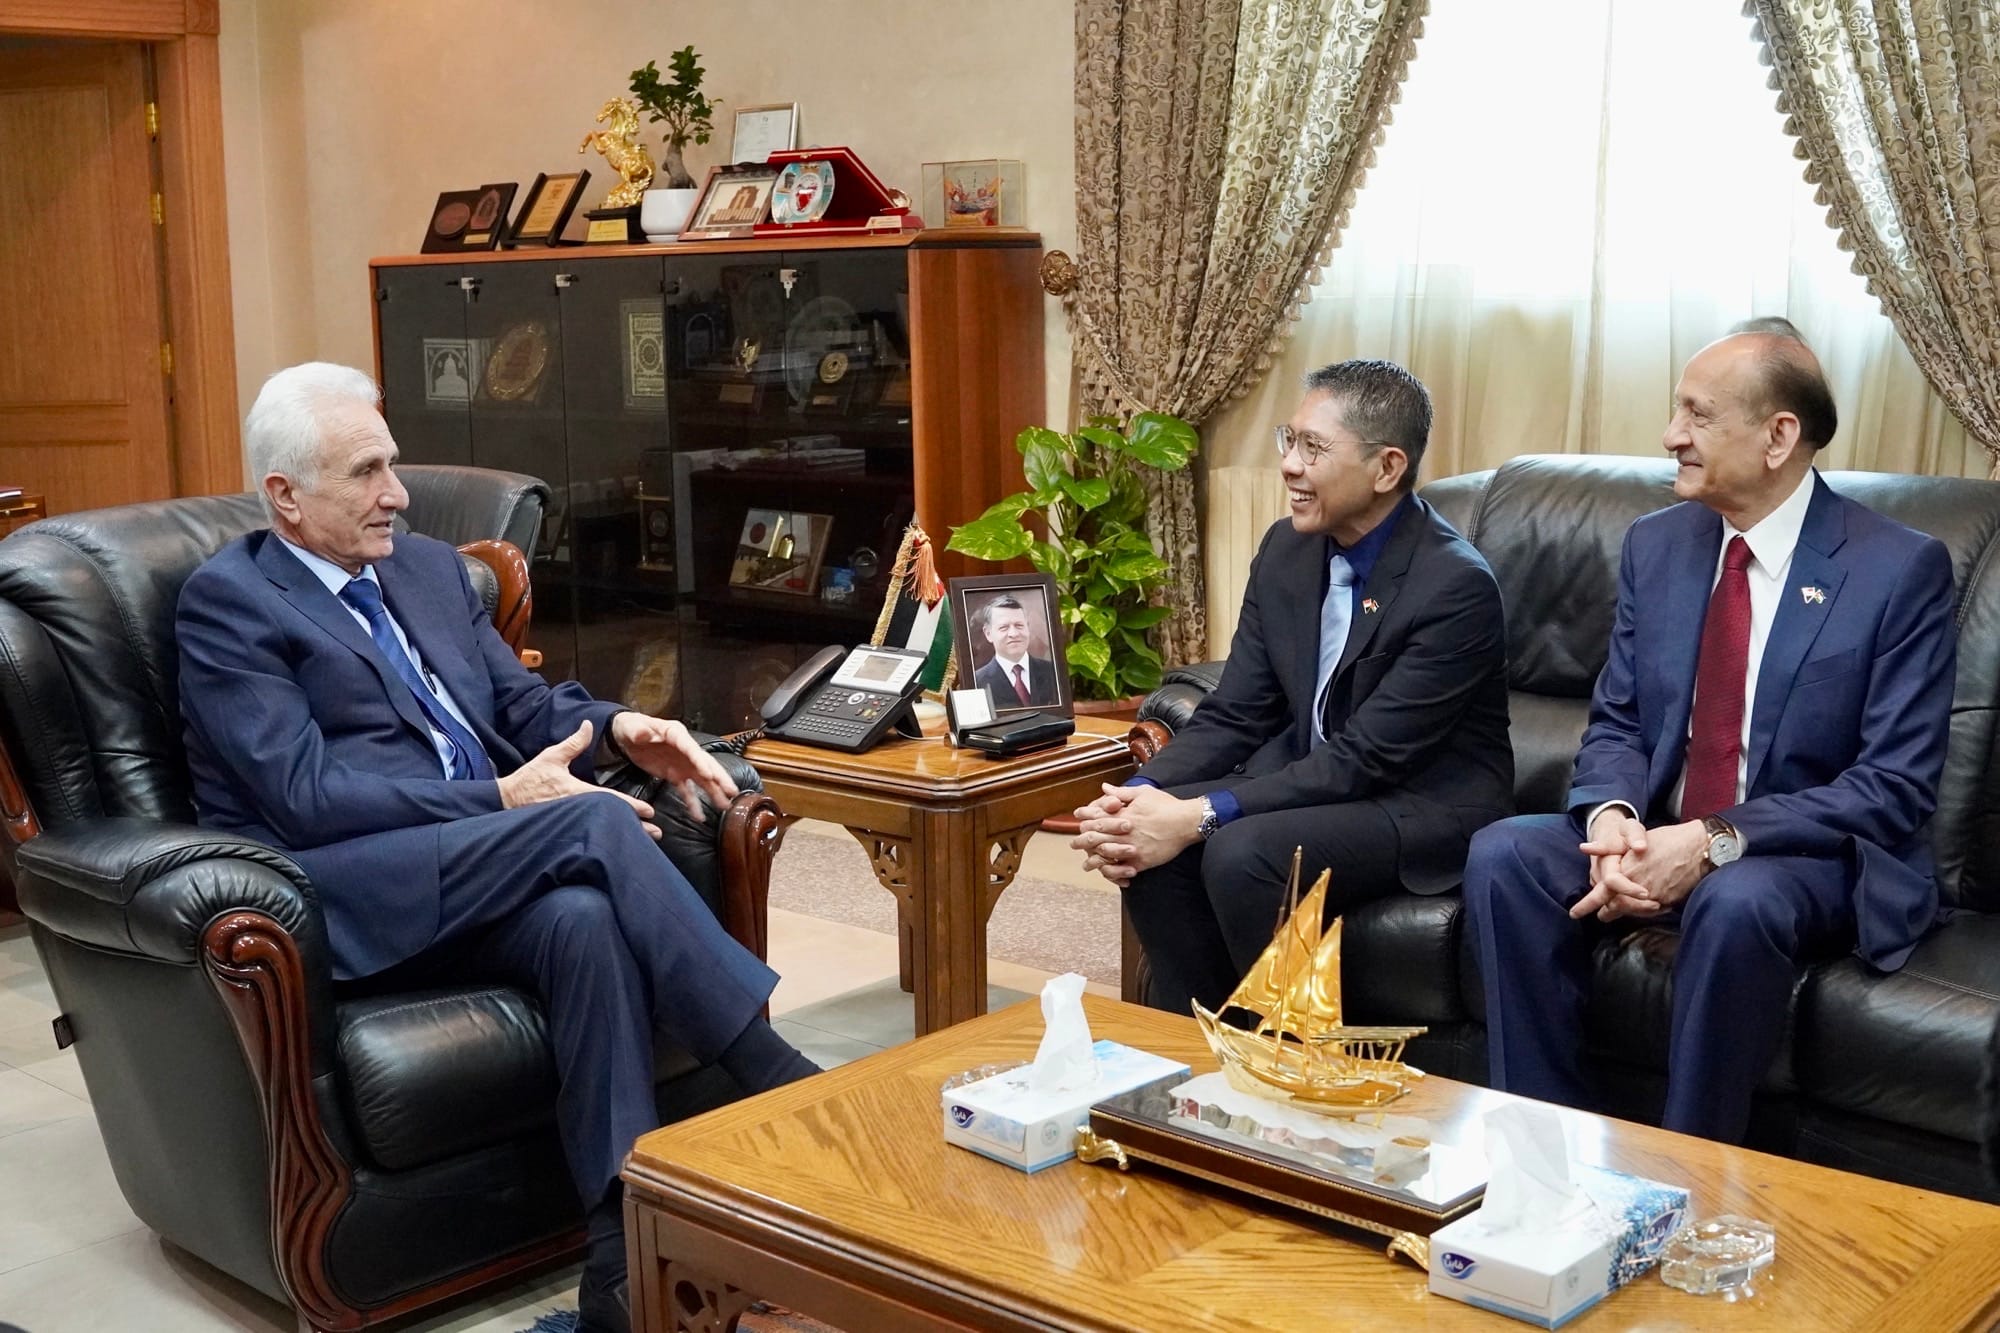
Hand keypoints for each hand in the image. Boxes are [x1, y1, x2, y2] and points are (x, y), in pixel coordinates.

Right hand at [498, 721, 659, 838]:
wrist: (506, 800)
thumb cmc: (529, 779)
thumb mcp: (551, 757)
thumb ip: (573, 743)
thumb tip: (588, 725)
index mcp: (577, 792)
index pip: (610, 799)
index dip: (631, 806)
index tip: (649, 811)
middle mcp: (578, 809)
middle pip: (613, 820)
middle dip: (635, 828)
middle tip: (657, 834)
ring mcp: (573, 821)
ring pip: (605, 830)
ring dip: (625, 835)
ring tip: (646, 842)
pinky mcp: (568, 828)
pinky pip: (593, 834)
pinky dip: (609, 838)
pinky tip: (620, 843)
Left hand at [612, 711, 738, 820]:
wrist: (626, 736)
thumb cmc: (631, 727)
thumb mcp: (631, 727)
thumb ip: (638, 731)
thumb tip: (643, 733)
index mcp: (676, 734)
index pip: (691, 748)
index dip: (700, 761)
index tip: (709, 775)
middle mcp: (685, 750)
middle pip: (705, 764)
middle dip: (719, 778)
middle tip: (732, 791)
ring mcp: (682, 764)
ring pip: (702, 779)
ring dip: (713, 792)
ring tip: (725, 806)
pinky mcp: (675, 775)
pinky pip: (686, 791)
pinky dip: (693, 803)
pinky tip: (699, 817)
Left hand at [1070, 783, 1203, 880]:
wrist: (1187, 822)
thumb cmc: (1166, 805)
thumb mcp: (1143, 793)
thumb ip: (1121, 792)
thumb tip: (1104, 788)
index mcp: (1124, 815)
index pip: (1098, 816)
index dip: (1085, 817)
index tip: (1077, 817)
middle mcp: (1125, 832)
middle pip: (1097, 837)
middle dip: (1083, 841)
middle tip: (1074, 844)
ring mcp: (1132, 847)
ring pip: (1106, 855)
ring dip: (1093, 860)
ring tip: (1086, 864)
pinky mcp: (1142, 861)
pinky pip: (1123, 868)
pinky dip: (1113, 872)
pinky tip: (1106, 873)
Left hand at [1572, 816, 1706, 921]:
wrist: (1700, 848)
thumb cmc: (1666, 840)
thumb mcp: (1633, 837)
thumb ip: (1608, 847)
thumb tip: (1584, 848)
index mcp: (1626, 870)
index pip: (1602, 891)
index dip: (1587, 904)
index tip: (1574, 913)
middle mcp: (1637, 886)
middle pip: (1614, 906)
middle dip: (1604, 912)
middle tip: (1597, 916)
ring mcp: (1653, 897)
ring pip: (1630, 911)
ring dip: (1621, 912)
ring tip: (1611, 913)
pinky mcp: (1666, 902)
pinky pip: (1648, 912)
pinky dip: (1639, 911)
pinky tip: (1636, 908)